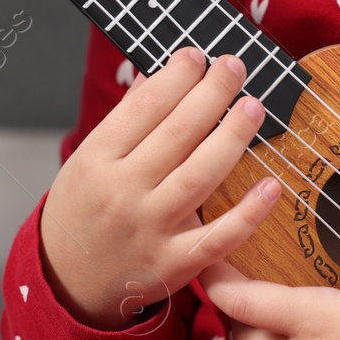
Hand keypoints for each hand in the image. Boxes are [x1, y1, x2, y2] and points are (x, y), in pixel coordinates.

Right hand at [39, 46, 280, 329]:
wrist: (68, 283)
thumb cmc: (84, 211)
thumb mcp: (86, 161)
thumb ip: (124, 120)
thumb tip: (160, 75)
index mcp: (96, 160)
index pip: (145, 107)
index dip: (177, 76)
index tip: (197, 56)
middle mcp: (122, 193)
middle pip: (178, 133)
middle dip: (213, 93)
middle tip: (235, 67)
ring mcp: (150, 230)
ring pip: (201, 176)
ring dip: (233, 137)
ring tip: (254, 107)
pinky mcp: (175, 264)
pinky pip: (220, 238)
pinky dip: (249, 212)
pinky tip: (272, 184)